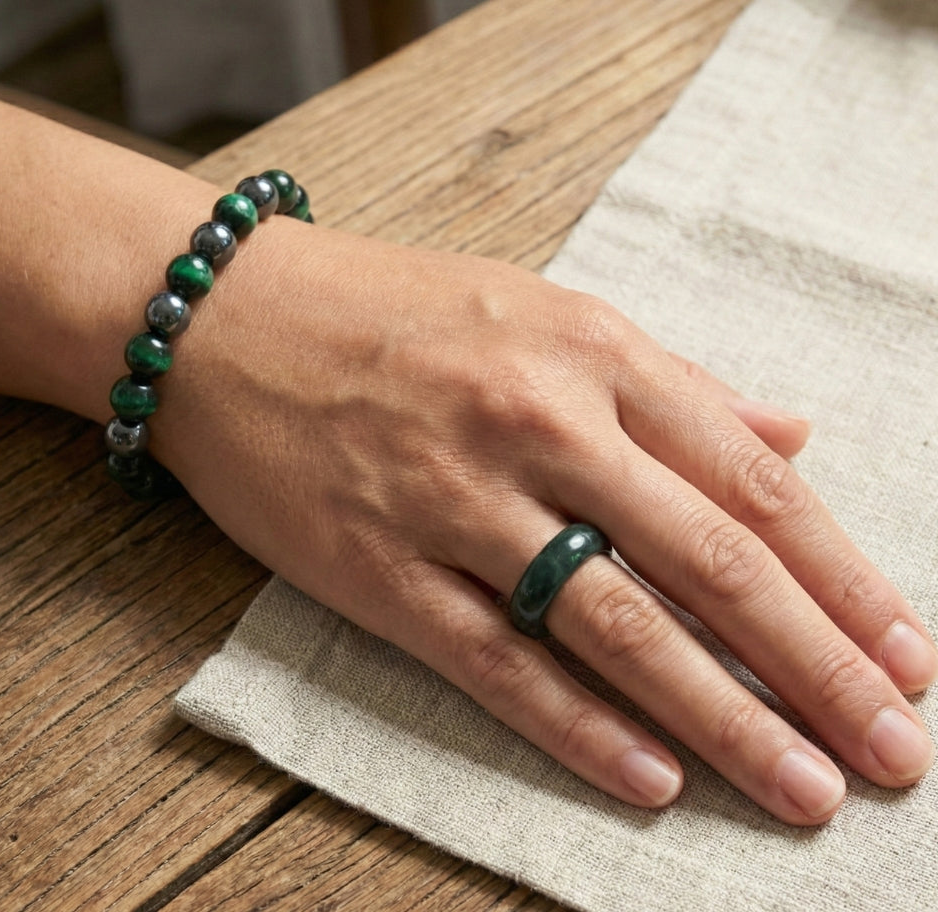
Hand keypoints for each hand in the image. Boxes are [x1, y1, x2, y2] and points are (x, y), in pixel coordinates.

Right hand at [154, 220, 935, 824]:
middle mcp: (537, 424)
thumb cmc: (392, 310)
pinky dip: (580, 726)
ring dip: (722, 717)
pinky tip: (651, 779)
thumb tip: (788, 435)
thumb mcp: (544, 311)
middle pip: (709, 562)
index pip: (752, 483)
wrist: (227, 317)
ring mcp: (455, 499)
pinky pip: (497, 660)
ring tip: (803, 787)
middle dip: (816, 666)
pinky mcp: (379, 565)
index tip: (906, 653)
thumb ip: (673, 382)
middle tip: (895, 751)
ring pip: (616, 625)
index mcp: (592, 353)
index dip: (842, 578)